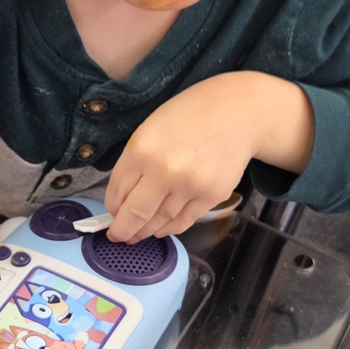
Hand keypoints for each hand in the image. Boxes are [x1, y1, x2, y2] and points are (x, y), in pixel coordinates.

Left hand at [105, 71, 313, 242]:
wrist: (238, 112)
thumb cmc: (192, 115)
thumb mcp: (151, 128)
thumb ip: (135, 161)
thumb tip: (122, 197)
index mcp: (142, 149)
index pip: (117, 191)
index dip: (112, 207)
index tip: (111, 214)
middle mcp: (164, 170)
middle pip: (135, 214)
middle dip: (123, 230)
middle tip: (118, 236)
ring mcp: (190, 186)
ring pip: (160, 221)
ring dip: (146, 231)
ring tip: (139, 234)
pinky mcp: (211, 196)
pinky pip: (184, 221)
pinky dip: (170, 228)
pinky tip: (161, 229)